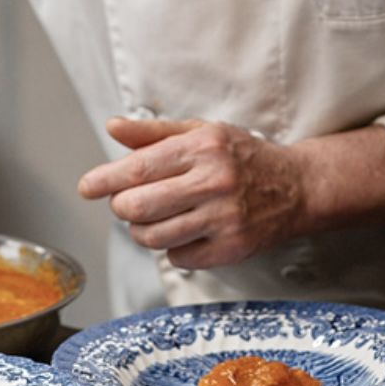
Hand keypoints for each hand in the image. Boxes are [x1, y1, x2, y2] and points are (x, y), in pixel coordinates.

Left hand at [78, 116, 306, 269]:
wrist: (297, 187)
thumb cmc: (243, 158)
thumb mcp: (202, 132)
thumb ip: (154, 133)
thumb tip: (112, 127)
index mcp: (202, 148)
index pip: (139, 167)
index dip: (105, 180)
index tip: (87, 187)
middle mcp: (213, 181)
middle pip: (139, 207)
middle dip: (123, 208)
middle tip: (127, 205)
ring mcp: (224, 218)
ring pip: (154, 237)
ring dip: (143, 232)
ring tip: (153, 220)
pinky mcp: (232, 248)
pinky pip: (178, 258)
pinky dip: (172, 249)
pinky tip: (186, 233)